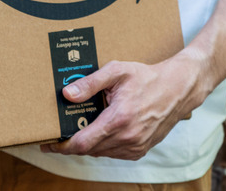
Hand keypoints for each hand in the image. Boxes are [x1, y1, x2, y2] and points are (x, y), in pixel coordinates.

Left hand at [40, 51, 211, 159]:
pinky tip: (99, 130)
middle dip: (70, 144)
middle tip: (57, 133)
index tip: (47, 143)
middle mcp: (128, 138)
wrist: (178, 89)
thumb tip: (67, 94)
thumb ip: (90, 83)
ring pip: (100, 153)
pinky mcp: (140, 150)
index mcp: (119, 119)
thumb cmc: (147, 78)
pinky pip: (113, 153)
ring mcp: (135, 146)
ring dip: (86, 145)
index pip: (82, 143)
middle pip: (88, 150)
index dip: (61, 146)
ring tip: (77, 129)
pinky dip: (102, 145)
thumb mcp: (117, 72)